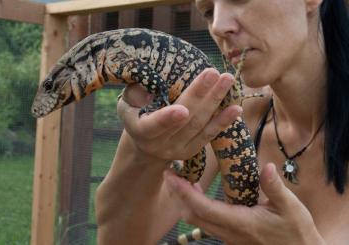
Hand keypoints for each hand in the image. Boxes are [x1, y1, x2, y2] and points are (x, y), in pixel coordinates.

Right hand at [117, 68, 242, 161]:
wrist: (145, 144)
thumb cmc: (136, 115)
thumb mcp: (126, 105)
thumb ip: (133, 96)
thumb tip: (148, 91)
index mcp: (141, 131)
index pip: (153, 126)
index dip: (167, 119)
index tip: (182, 109)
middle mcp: (160, 145)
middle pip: (184, 121)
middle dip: (200, 96)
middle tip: (214, 73)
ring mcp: (178, 150)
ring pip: (199, 126)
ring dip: (214, 102)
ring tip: (227, 79)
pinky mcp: (191, 150)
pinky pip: (209, 135)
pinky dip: (223, 121)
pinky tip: (236, 108)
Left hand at [163, 163, 325, 244]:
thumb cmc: (295, 232)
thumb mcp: (291, 208)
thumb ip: (275, 187)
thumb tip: (266, 166)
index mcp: (240, 223)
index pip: (203, 208)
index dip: (184, 192)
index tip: (171, 177)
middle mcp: (228, 232)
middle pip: (192, 215)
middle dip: (178, 195)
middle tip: (172, 173)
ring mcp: (227, 237)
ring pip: (196, 220)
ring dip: (185, 200)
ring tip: (183, 179)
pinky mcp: (229, 236)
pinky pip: (205, 222)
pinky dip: (195, 205)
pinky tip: (199, 192)